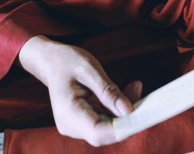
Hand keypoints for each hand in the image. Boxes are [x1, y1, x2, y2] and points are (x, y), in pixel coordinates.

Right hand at [18, 36, 141, 145]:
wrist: (50, 61)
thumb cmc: (67, 61)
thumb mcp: (89, 69)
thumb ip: (108, 91)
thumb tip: (128, 110)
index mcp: (68, 112)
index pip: (98, 132)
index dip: (122, 127)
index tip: (142, 112)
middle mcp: (69, 126)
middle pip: (105, 133)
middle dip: (127, 117)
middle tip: (138, 90)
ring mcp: (75, 127)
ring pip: (108, 129)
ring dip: (124, 113)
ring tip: (134, 87)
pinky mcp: (82, 124)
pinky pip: (104, 123)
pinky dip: (117, 111)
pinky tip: (126, 93)